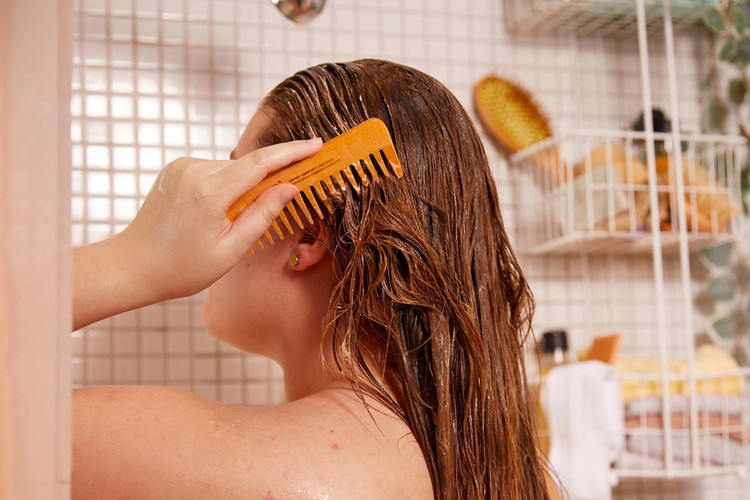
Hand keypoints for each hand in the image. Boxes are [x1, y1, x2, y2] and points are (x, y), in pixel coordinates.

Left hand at [73, 138, 321, 329]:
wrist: (132, 266)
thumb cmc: (182, 268)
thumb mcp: (231, 249)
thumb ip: (263, 214)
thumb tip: (290, 187)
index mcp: (209, 192)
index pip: (261, 163)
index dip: (292, 152)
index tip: (317, 144)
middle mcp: (194, 171)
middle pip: (247, 166)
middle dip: (269, 178)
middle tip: (287, 195)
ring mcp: (181, 167)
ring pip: (231, 169)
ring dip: (243, 187)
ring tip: (230, 223)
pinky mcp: (175, 168)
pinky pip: (213, 171)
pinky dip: (225, 186)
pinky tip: (214, 213)